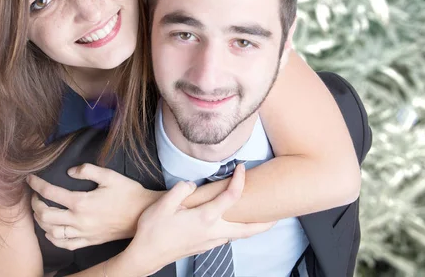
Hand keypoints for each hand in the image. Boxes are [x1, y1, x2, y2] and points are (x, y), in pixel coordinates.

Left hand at [27, 163, 161, 249]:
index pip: (51, 192)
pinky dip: (53, 238)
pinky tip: (50, 231)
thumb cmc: (127, 193)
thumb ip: (88, 170)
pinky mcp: (88, 241)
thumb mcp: (110, 175)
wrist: (142, 214)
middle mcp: (79, 220)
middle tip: (34, 196)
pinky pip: (65, 244)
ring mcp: (83, 233)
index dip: (36, 184)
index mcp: (81, 201)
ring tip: (40, 211)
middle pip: (45, 215)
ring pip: (51, 231)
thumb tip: (70, 171)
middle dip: (35, 204)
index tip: (30, 179)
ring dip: (41, 221)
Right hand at [123, 164, 275, 275]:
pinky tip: (232, 224)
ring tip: (258, 217)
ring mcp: (210, 242)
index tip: (242, 168)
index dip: (240, 180)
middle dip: (265, 222)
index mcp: (205, 218)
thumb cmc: (153, 231)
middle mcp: (213, 232)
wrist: (146, 255)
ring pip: (238, 235)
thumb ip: (181, 190)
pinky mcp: (204, 247)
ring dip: (252, 227)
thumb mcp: (163, 204)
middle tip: (278, 214)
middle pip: (248, 229)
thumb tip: (193, 185)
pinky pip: (227, 237)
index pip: (231, 197)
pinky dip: (237, 230)